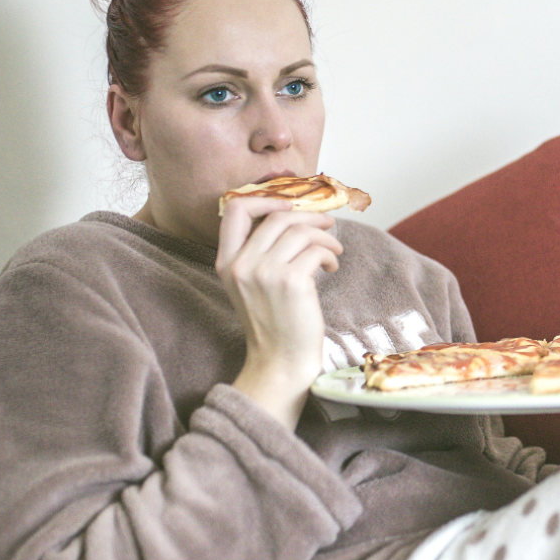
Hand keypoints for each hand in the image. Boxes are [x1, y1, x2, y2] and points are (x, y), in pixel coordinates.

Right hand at [215, 195, 343, 427]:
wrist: (281, 361)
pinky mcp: (291, 282)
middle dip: (308, 216)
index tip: (290, 206)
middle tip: (327, 224)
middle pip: (277, 217)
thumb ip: (258, 251)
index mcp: (226, 262)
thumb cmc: (274, 322)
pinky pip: (316, 250)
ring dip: (324, 237)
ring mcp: (264, 273)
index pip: (235, 209)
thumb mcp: (251, 284)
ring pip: (300, 231)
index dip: (265, 198)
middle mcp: (241, 265)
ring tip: (333, 250)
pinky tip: (332, 266)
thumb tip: (290, 215)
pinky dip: (330, 253)